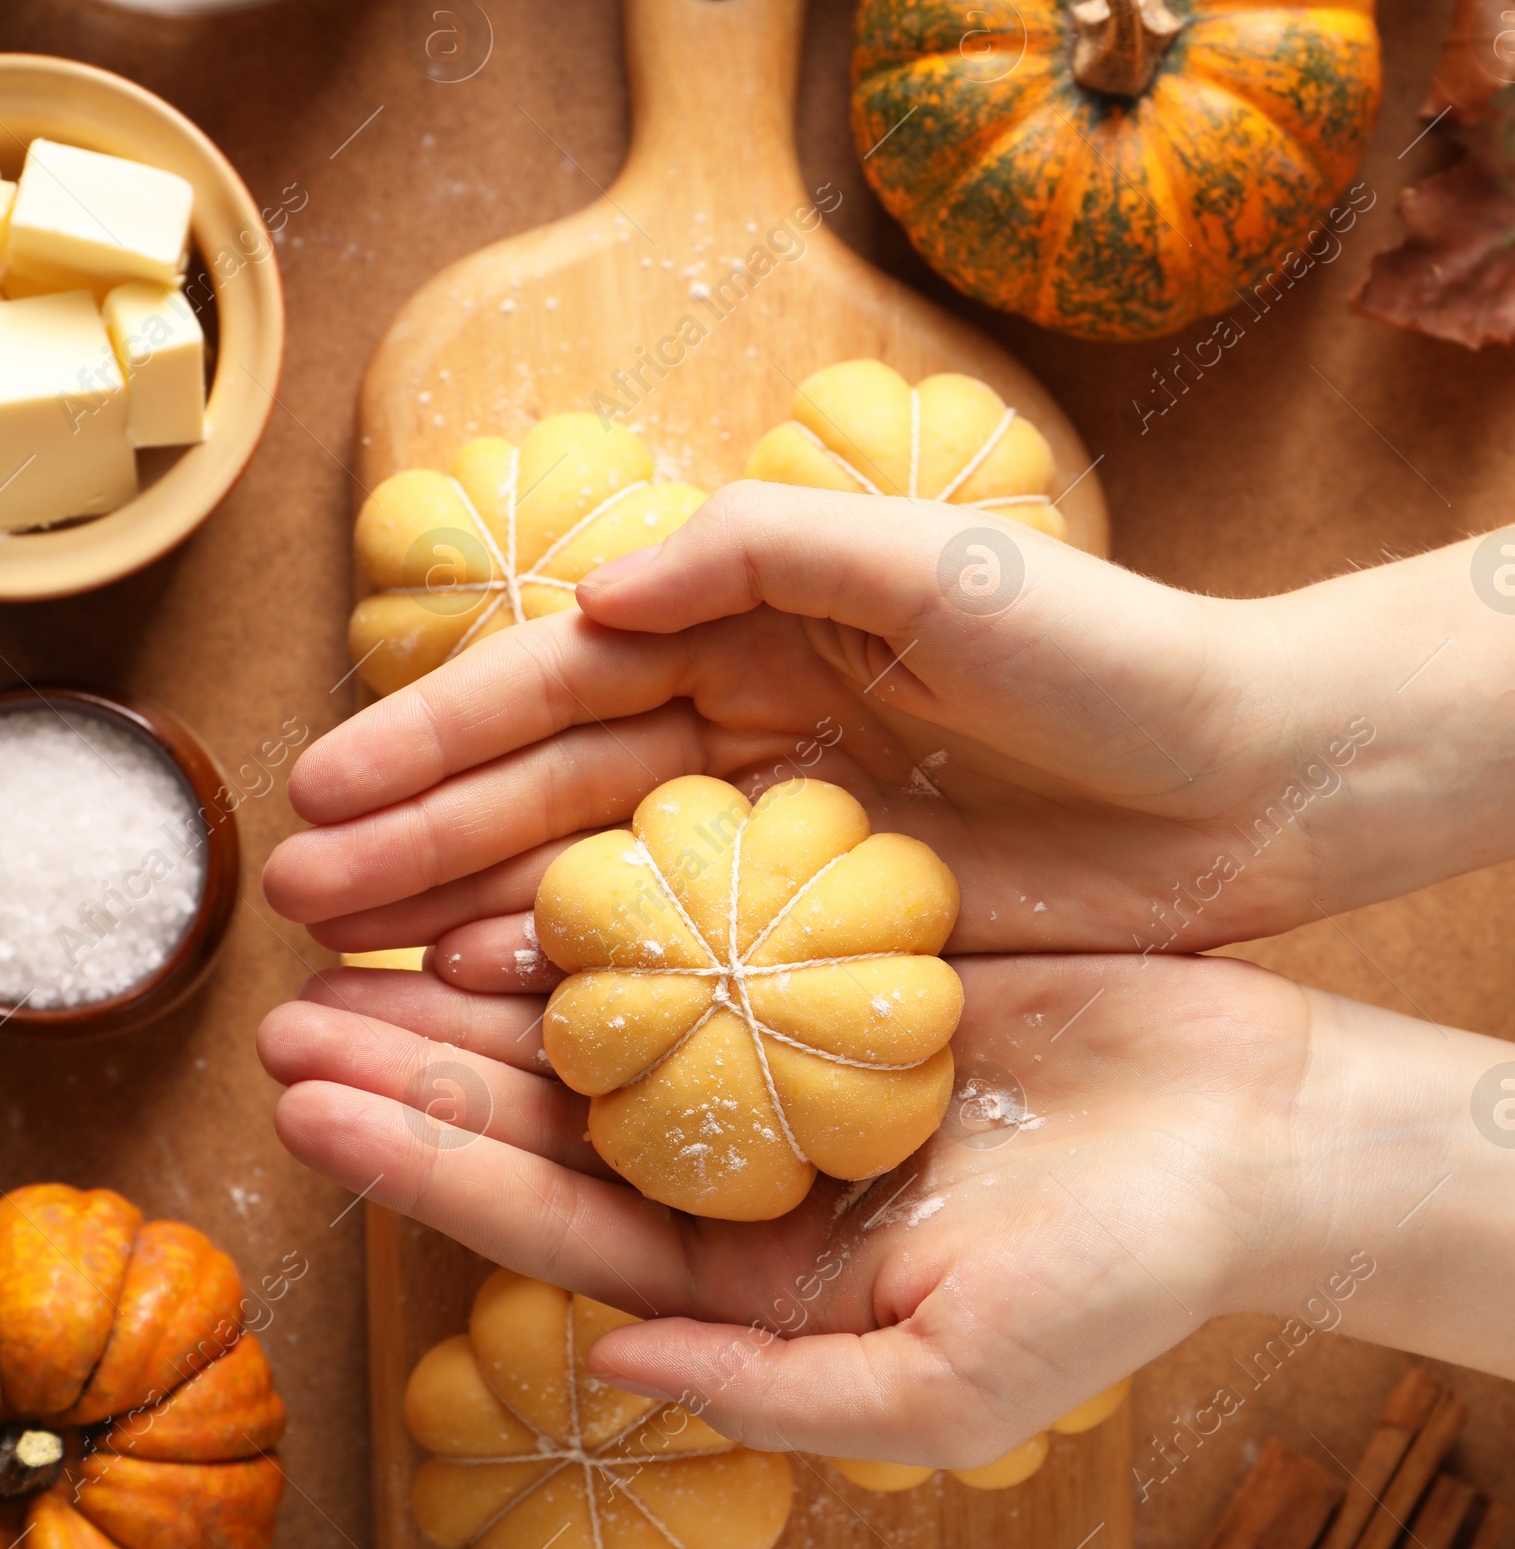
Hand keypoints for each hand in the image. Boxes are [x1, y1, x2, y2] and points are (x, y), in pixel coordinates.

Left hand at [257, 940, 1514, 1461]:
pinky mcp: (834, 983)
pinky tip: (513, 879)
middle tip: (287, 1016)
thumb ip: (772, 1392)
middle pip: (543, 1122)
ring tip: (353, 945)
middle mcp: (744, 1183)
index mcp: (749, 1283)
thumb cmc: (1121, 1277)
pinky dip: (604, 916)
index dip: (421, 1170)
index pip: (547, 1225)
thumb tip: (611, 1370)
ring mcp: (782, 1079)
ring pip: (595, 1030)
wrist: (1255, 1137)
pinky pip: (692, 944)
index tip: (307, 1114)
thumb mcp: (947, 1381)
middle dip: (410, 1073)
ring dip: (475, 993)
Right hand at [263, 489, 1514, 959]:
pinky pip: (679, 956)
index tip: (322, 786)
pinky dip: (585, 976)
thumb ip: (768, 546)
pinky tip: (496, 1002)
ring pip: (593, 873)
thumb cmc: (1102, 651)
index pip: (563, 678)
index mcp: (755, 625)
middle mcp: (746, 726)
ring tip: (356, 959)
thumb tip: (600, 589)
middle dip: (419, 832)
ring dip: (472, 907)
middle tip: (300, 900)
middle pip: (549, 783)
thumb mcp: (939, 563)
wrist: (1248, 776)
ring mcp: (780, 832)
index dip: (438, 732)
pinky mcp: (829, 927)